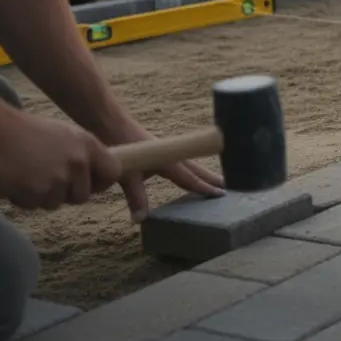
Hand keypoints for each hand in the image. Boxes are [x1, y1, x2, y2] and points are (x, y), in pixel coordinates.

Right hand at [0, 112, 122, 209]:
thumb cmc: (30, 132)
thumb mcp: (67, 135)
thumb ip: (85, 154)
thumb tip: (98, 175)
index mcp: (88, 145)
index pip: (113, 172)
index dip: (102, 183)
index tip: (91, 185)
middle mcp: (77, 163)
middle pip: (83, 196)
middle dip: (68, 193)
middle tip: (49, 180)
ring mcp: (57, 179)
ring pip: (57, 203)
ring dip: (44, 196)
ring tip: (30, 175)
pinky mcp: (36, 192)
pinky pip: (35, 206)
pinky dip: (25, 198)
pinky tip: (17, 180)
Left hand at [98, 118, 224, 222]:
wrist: (110, 121)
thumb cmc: (120, 144)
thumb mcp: (126, 175)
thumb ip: (136, 197)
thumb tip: (141, 220)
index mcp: (167, 162)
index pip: (190, 178)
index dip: (205, 188)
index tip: (222, 194)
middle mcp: (171, 155)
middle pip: (197, 169)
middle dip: (212, 178)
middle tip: (230, 186)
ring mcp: (166, 150)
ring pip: (190, 163)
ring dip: (203, 172)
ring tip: (216, 179)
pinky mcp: (159, 148)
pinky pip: (181, 160)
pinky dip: (190, 167)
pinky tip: (186, 169)